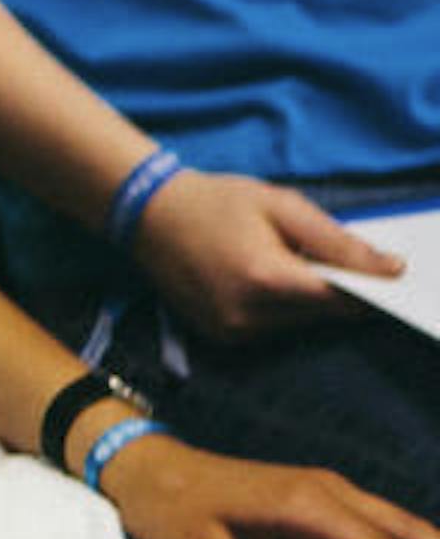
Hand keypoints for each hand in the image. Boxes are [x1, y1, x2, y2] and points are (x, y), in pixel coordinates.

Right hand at [136, 170, 400, 340]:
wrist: (145, 212)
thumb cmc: (215, 201)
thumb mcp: (282, 205)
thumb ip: (339, 242)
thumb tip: (392, 269)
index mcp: (266, 279)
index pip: (342, 302)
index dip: (367, 289)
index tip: (374, 274)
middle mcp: (247, 316)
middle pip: (322, 317)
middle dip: (330, 290)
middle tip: (309, 254)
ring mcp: (230, 331)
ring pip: (299, 327)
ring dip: (303, 302)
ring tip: (275, 263)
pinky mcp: (218, 337)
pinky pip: (271, 331)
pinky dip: (278, 310)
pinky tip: (255, 279)